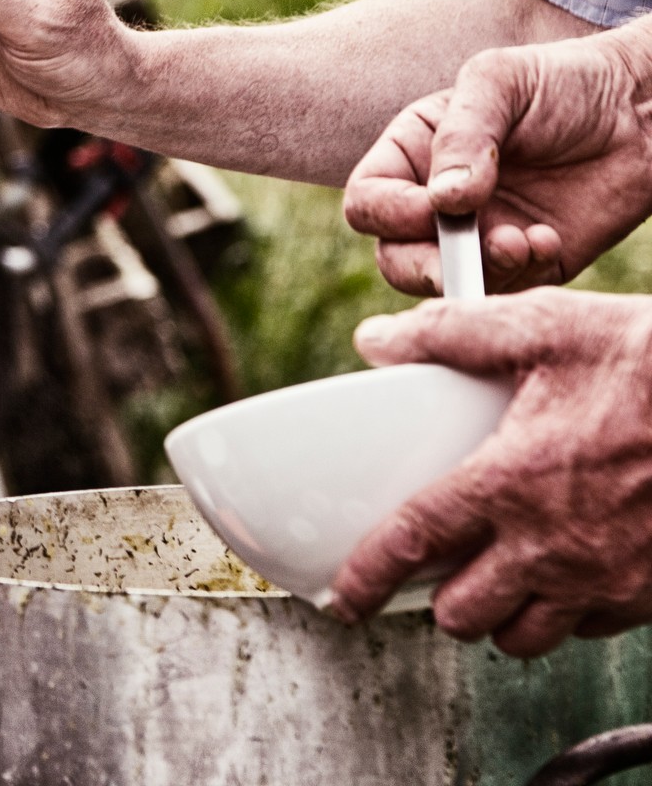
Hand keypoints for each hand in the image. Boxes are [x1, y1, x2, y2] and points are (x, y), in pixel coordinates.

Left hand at [326, 289, 651, 657]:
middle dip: (440, 600)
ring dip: (501, 615)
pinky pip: (590, 629)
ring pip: (525, 637)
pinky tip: (565, 573)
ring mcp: (607, 579)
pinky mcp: (650, 594)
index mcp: (509, 483)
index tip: (343, 597)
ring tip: (498, 578)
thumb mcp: (544, 327)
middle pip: (462, 614)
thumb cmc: (651, 364)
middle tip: (439, 570)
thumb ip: (451, 334)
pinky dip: (567, 613)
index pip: (412, 545)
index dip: (366, 578)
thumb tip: (379, 340)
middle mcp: (552, 546)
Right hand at [343, 23, 651, 293]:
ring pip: (444, 284)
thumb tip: (443, 201)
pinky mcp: (524, 263)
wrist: (642, 109)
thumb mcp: (500, 83)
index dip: (390, 214)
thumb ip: (462, 136)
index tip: (436, 206)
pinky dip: (522, 272)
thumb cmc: (564, 82)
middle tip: (466, 254)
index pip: (368, 202)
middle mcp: (434, 203)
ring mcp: (477, 237)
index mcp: (411, 156)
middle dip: (424, 265)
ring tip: (523, 240)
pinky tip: (548, 237)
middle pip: (393, 258)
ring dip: (479, 272)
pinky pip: (503, 291)